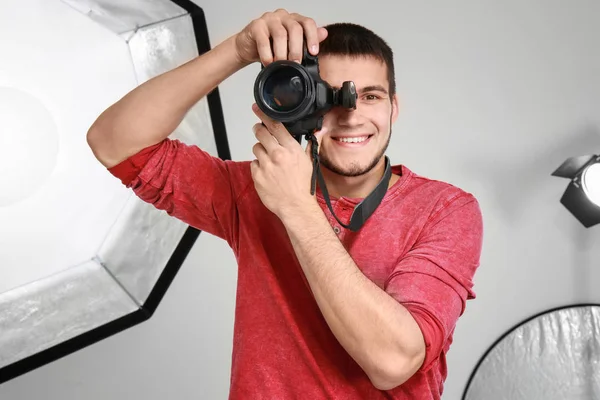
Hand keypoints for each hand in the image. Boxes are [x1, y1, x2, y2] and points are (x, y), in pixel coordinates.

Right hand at [234, 9, 327, 65]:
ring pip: (280, 34)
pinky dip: (267, 54)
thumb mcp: (291, 45)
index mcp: (294, 20)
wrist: (248, 47)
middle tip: (296, 63)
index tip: (313, 53)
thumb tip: (324, 33)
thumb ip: (307, 39)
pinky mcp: (256, 26)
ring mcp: (269, 19)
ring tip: (281, 65)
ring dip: (282, 52)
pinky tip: (268, 63)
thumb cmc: (271, 45)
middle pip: (295, 28)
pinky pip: (263, 40)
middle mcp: (283, 16)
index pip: (308, 23)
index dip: (313, 37)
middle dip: (297, 48)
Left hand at [250, 103, 324, 218]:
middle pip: (260, 132)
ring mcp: (266, 165)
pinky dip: (258, 166)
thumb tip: (318, 132)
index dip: (264, 115)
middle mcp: (277, 154)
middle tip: (260, 131)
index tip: (257, 109)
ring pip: (256, 148)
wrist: (296, 206)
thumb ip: (310, 145)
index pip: (274, 125)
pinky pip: (253, 164)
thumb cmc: (303, 186)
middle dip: (259, 130)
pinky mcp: (257, 176)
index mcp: (291, 149)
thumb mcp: (309, 162)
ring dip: (261, 151)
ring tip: (269, 160)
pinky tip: (267, 172)